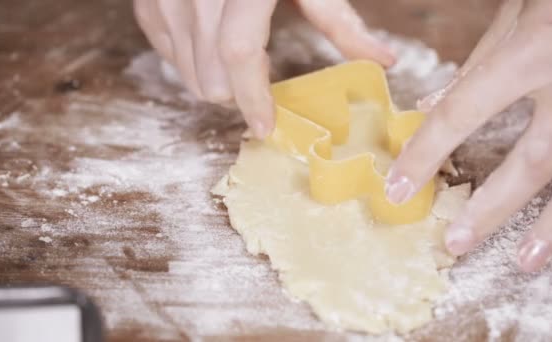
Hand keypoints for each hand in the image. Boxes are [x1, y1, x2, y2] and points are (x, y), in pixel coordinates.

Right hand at [133, 0, 394, 137]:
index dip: (252, 97)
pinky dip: (190, 59)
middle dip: (238, 93)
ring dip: (216, 80)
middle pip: (210, 78)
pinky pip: (166, 53)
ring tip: (238, 58)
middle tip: (259, 81)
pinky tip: (210, 41)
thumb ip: (340, 21)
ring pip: (186, 74)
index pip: (238, 54)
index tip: (266, 125)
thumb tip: (385, 61)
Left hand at [384, 0, 551, 271]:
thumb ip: (477, 62)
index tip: (398, 189)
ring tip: (525, 261)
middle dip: (490, 208)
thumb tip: (428, 106)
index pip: (462, 114)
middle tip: (454, 242)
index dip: (425, 155)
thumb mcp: (518, 13)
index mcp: (535, 50)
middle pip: (532, 163)